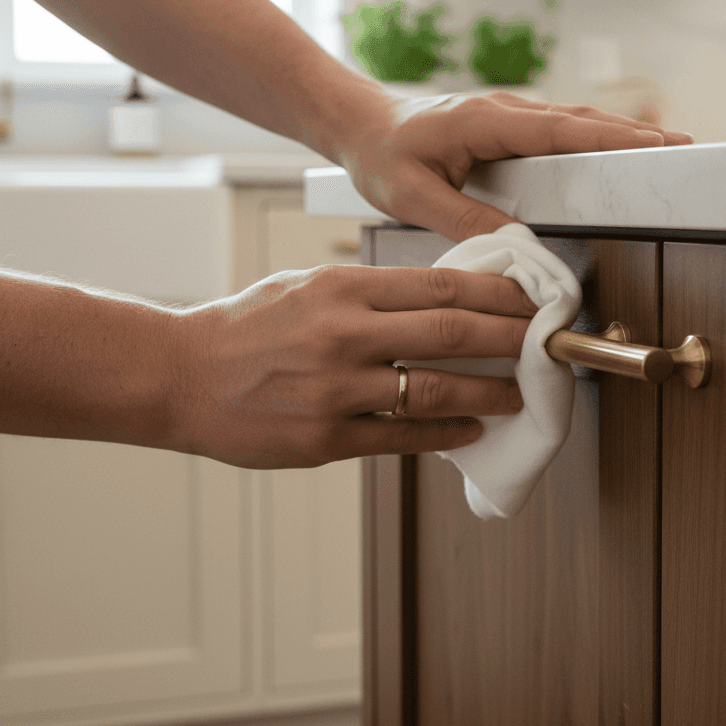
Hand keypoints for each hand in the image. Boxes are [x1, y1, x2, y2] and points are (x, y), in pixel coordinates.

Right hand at [167, 264, 537, 468]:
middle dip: (512, 339)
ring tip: (518, 394)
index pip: (442, 285)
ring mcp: (335, 390)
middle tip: (544, 345)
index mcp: (341, 287)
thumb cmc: (247, 327)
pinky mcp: (325, 439)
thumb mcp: (307, 286)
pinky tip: (472, 429)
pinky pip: (403, 437)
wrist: (181, 375)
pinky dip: (446, 434)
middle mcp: (343, 334)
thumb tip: (440, 301)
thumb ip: (370, 293)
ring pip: (437, 390)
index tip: (529, 303)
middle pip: (453, 332)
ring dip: (491, 393)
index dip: (498, 295)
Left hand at [339, 90, 693, 241]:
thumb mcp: (414, 195)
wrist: (358, 123)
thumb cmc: (380, 154)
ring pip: (573, 124)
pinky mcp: (506, 126)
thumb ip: (466, 218)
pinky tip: (614, 153)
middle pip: (580, 122)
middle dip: (634, 134)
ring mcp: (507, 115)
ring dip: (619, 134)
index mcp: (483, 121)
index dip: (612, 137)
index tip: (656, 145)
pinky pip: (558, 131)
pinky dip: (593, 139)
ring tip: (666, 151)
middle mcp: (502, 110)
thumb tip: (519, 244)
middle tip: (686, 149)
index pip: (559, 130)